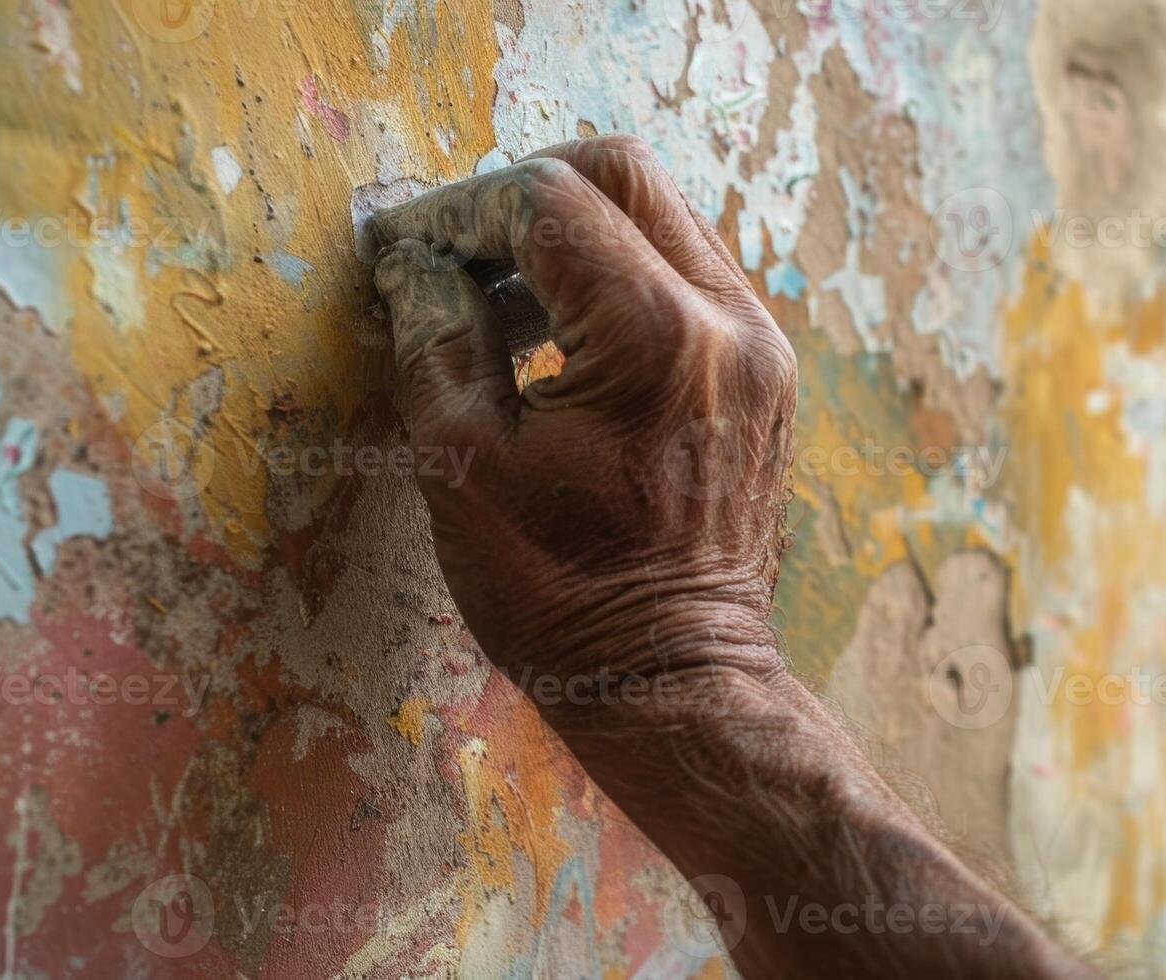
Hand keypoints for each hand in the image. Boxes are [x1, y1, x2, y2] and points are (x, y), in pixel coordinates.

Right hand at [368, 136, 797, 706]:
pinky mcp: (762, 370)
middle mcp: (729, 321)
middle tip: (451, 254)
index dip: (458, 212)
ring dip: (567, 237)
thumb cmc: (563, 596)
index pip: (547, 201)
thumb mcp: (463, 466)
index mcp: (657, 340)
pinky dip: (613, 278)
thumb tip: (414, 259)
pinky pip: (684, 274)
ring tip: (490, 305)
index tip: (403, 250)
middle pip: (620, 174)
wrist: (673, 680)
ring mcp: (758, 344)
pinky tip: (553, 340)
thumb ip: (435, 336)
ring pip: (658, 217)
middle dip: (520, 196)